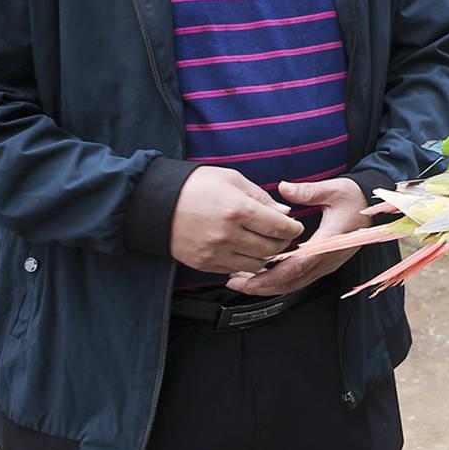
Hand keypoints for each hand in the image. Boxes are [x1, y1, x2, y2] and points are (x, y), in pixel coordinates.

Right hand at [169, 166, 308, 277]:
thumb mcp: (231, 179)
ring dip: (266, 255)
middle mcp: (227, 235)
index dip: (292, 228)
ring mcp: (215, 252)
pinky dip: (246, 263)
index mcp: (237, 210)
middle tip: (283, 235)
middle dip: (282, 242)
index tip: (294, 225)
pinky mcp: (205, 264)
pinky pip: (235, 269)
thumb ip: (261, 197)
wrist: (155, 204)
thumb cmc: (194, 186)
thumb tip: (284, 212)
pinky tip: (246, 250)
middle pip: (271, 248)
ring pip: (256, 263)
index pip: (279, 227)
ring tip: (264, 242)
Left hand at [217, 178, 368, 296]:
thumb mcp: (334, 189)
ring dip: (268, 287)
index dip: (272, 274)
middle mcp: (327, 258)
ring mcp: (326, 264)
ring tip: (242, 282)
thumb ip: (308, 191)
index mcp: (329, 241)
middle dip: (262, 286)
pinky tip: (262, 277)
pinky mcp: (323, 265)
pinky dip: (278, 282)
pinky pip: (299, 279)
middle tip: (236, 282)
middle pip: (292, 281)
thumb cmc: (353, 198)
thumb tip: (284, 188)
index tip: (250, 276)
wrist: (371, 206)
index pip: (298, 265)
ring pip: (294, 284)